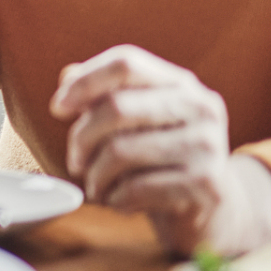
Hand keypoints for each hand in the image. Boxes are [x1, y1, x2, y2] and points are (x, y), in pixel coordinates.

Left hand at [52, 45, 270, 255]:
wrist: (212, 207)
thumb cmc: (160, 157)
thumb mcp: (136, 121)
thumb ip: (103, 95)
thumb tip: (67, 78)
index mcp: (180, 83)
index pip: (125, 62)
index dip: (84, 82)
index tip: (58, 108)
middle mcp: (201, 107)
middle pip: (117, 106)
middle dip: (82, 137)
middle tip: (75, 161)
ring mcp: (208, 146)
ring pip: (121, 151)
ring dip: (95, 174)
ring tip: (95, 186)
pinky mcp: (207, 186)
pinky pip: (138, 188)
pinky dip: (115, 198)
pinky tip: (118, 201)